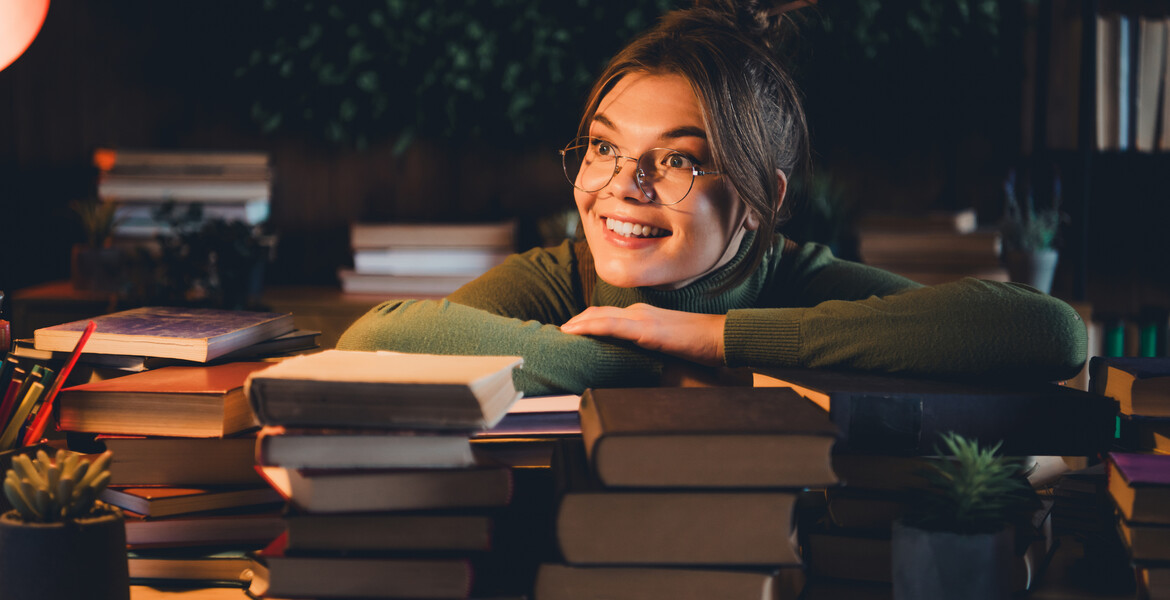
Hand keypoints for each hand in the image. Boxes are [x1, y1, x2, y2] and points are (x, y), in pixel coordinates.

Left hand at [560, 303, 725, 366]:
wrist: (720, 337)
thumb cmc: (699, 344)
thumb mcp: (666, 346)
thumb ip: (648, 349)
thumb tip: (634, 363)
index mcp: (642, 316)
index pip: (606, 317)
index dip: (585, 323)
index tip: (568, 333)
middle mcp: (638, 312)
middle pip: (597, 314)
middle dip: (576, 323)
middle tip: (556, 335)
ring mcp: (642, 318)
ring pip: (600, 317)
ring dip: (578, 323)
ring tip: (559, 333)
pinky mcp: (647, 329)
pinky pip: (612, 326)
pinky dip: (591, 327)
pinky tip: (575, 331)